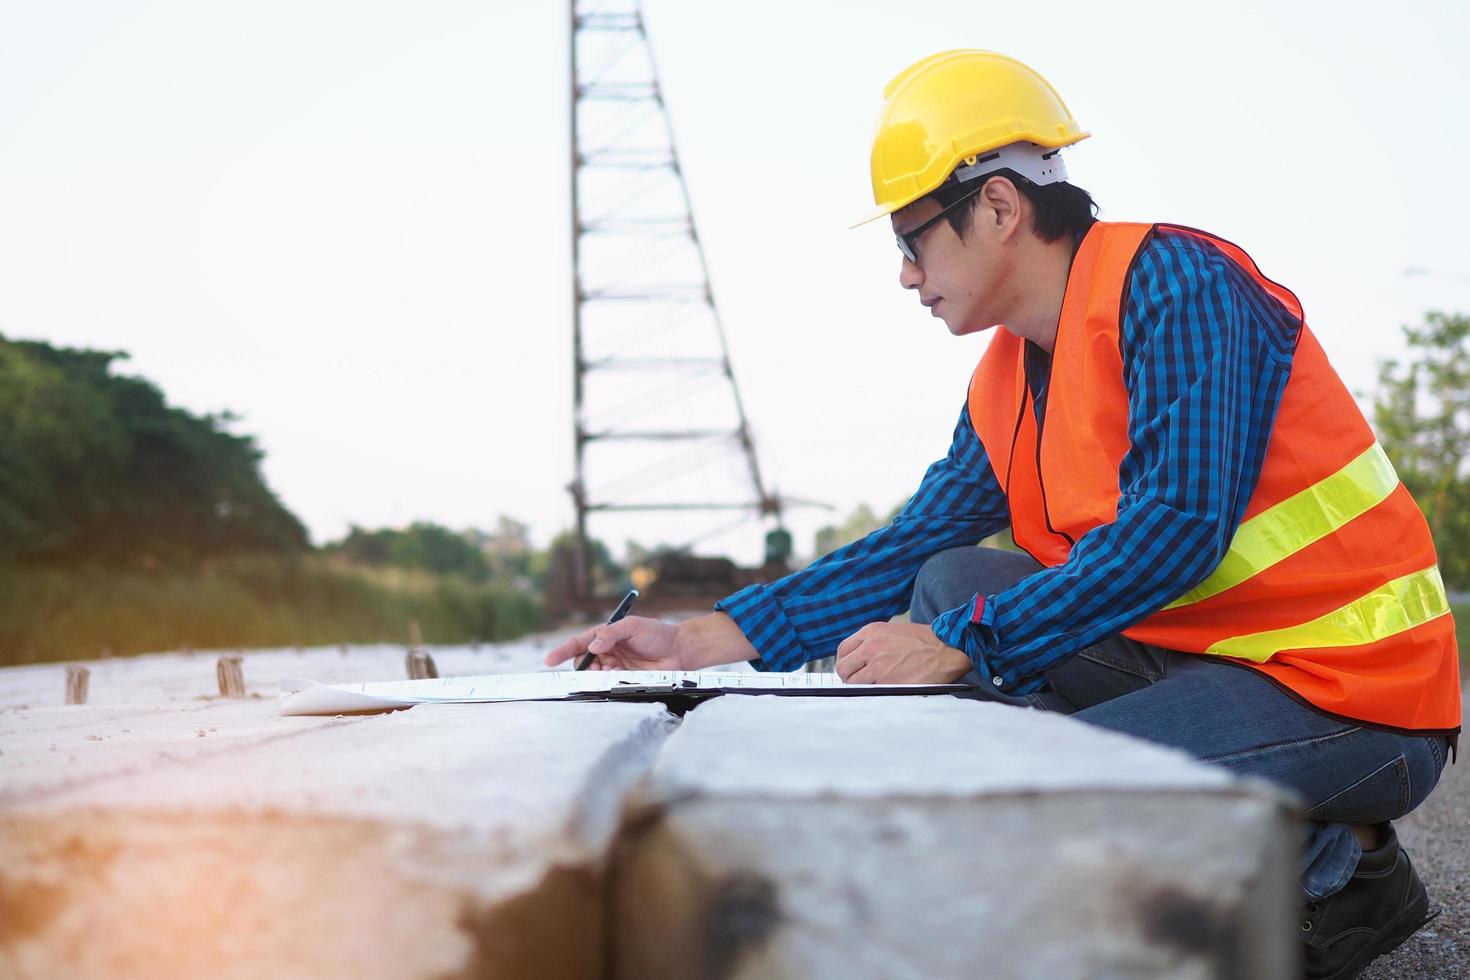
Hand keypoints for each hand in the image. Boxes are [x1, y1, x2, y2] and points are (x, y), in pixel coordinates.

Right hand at [543, 615, 681, 670]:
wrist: (679, 650)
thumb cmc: (657, 633)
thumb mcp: (634, 626)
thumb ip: (611, 633)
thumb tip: (593, 645)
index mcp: (605, 635)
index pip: (579, 643)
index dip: (563, 651)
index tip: (549, 660)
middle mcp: (607, 651)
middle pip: (583, 662)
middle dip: (584, 666)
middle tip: (596, 666)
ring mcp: (615, 667)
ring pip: (595, 675)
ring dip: (598, 675)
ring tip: (612, 671)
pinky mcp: (624, 680)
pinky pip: (609, 684)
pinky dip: (610, 682)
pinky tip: (620, 676)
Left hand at [835, 622, 971, 684]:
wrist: (947, 648)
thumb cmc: (924, 640)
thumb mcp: (892, 631)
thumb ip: (872, 642)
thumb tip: (858, 659)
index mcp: (871, 632)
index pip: (842, 651)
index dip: (846, 663)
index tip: (853, 669)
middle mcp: (871, 647)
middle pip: (843, 669)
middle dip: (850, 677)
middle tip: (861, 682)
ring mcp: (878, 666)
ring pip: (854, 684)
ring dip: (862, 688)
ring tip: (877, 687)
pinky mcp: (888, 683)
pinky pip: (870, 693)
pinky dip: (875, 694)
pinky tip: (886, 691)